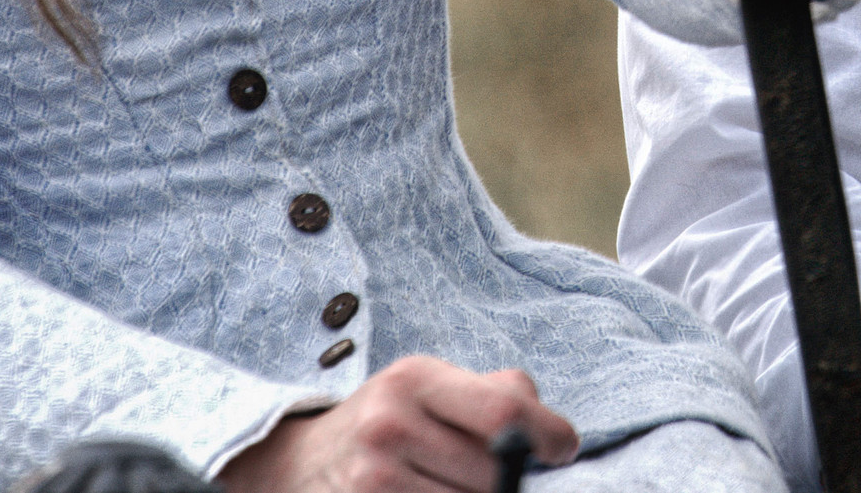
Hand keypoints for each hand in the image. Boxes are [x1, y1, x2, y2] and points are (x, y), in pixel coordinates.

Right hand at [215, 357, 575, 490]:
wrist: (298, 463)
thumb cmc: (389, 422)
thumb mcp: (431, 388)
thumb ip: (497, 393)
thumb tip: (558, 437)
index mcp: (415, 378)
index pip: (505, 410)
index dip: (548, 435)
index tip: (562, 450)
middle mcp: (389, 423)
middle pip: (493, 472)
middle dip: (509, 481)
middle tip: (498, 476)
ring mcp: (374, 477)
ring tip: (451, 483)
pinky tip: (433, 492)